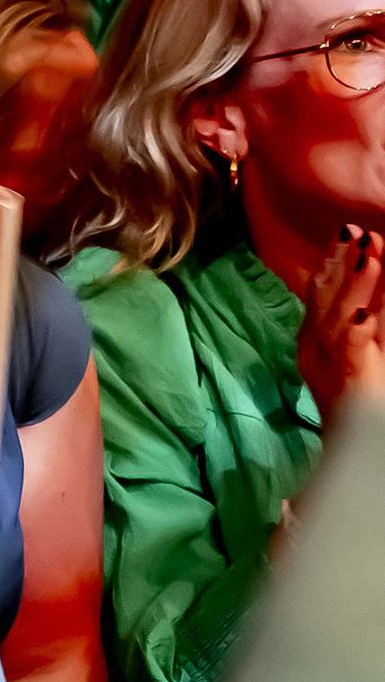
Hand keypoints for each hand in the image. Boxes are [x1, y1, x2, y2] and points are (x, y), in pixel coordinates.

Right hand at [297, 224, 384, 412]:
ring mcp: (327, 367)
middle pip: (324, 299)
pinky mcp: (346, 386)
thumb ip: (360, 318)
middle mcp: (314, 350)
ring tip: (367, 256)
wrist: (355, 449)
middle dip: (339, 264)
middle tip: (356, 231)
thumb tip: (366, 279)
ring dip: (351, 287)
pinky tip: (362, 317)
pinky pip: (348, 357)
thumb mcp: (359, 351)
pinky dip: (353, 335)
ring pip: (336, 319)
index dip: (333, 261)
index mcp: (314, 341)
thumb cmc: (359, 402)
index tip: (347, 231)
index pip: (321, 293)